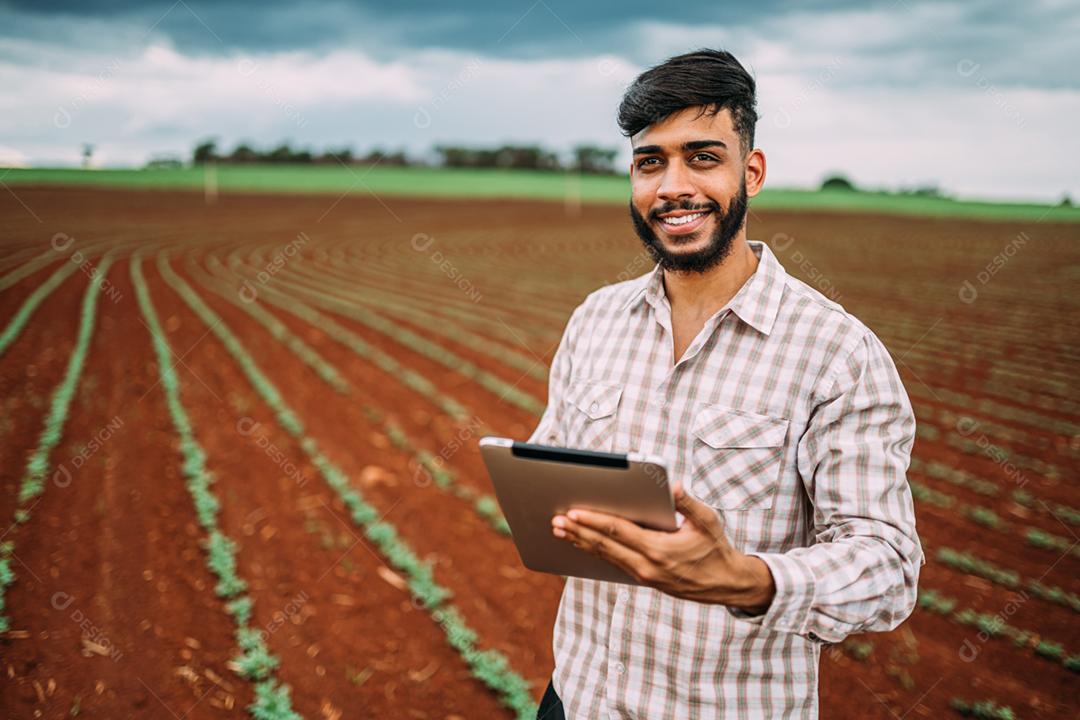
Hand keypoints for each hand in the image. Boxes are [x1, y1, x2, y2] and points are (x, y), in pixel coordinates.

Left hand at [551, 482, 775, 610]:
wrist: (725, 584)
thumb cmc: (716, 548)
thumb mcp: (708, 521)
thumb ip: (688, 503)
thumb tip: (673, 487)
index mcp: (660, 549)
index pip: (618, 532)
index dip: (593, 522)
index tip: (573, 512)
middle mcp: (647, 566)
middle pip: (605, 546)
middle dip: (578, 532)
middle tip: (555, 520)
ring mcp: (643, 576)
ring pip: (605, 556)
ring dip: (581, 542)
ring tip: (559, 530)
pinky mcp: (643, 579)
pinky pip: (613, 563)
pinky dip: (595, 552)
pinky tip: (581, 543)